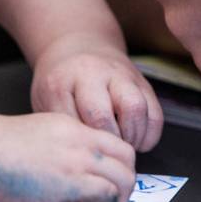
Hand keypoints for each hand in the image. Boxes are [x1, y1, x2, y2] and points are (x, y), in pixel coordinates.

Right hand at [0, 112, 135, 201]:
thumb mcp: (32, 154)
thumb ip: (55, 173)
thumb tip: (70, 197)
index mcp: (70, 128)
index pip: (114, 145)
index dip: (113, 170)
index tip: (98, 189)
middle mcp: (81, 140)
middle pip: (128, 160)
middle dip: (121, 187)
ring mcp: (78, 158)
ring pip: (125, 178)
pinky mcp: (72, 181)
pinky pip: (108, 195)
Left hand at [31, 33, 161, 151]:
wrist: (80, 47)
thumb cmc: (61, 82)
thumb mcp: (45, 99)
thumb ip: (58, 123)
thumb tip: (77, 154)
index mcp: (61, 81)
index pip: (69, 122)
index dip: (77, 143)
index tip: (81, 152)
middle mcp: (92, 74)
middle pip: (101, 115)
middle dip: (104, 142)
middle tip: (105, 152)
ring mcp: (120, 76)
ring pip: (134, 108)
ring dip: (131, 137)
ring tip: (124, 146)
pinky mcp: (142, 82)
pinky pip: (154, 112)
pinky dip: (150, 134)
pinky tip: (138, 142)